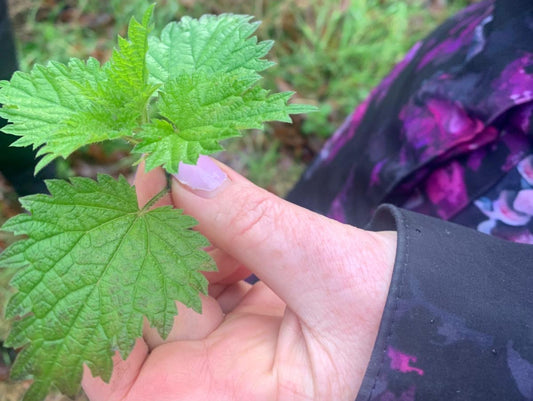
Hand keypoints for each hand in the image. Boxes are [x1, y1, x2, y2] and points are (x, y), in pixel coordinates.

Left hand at [82, 156, 396, 400]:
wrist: (448, 321)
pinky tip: (220, 202)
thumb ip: (255, 223)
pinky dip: (213, 236)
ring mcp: (234, 352)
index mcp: (232, 399)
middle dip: (145, 245)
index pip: (120, 377)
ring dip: (183, 231)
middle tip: (157, 175)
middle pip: (146, 316)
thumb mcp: (330, 273)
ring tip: (188, 176)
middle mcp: (221, 382)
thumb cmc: (406, 321)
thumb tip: (188, 169)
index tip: (115, 226)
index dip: (97, 313)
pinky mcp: (250, 321)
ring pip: (178, 286)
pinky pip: (211, 276)